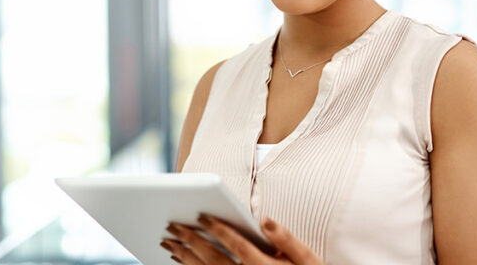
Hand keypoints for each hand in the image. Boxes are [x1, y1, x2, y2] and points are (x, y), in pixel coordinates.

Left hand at [160, 215, 323, 264]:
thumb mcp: (307, 259)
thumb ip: (287, 239)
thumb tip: (265, 221)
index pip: (237, 245)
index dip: (218, 229)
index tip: (201, 215)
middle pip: (214, 260)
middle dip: (192, 241)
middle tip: (172, 226)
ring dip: (186, 257)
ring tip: (169, 242)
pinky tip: (181, 259)